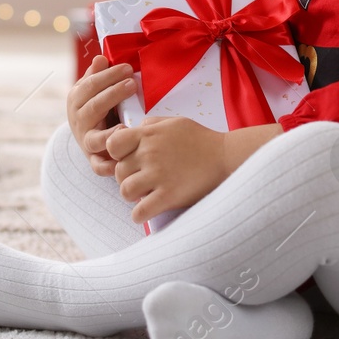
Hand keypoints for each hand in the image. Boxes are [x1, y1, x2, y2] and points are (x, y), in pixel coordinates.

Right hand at [66, 54, 134, 177]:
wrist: (87, 134)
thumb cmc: (97, 105)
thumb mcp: (92, 88)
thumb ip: (97, 75)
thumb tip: (101, 58)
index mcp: (77, 99)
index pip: (91, 85)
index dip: (109, 76)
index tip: (127, 68)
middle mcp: (79, 120)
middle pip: (94, 107)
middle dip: (113, 94)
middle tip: (132, 84)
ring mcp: (85, 140)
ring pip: (95, 139)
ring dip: (110, 134)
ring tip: (126, 127)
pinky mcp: (94, 159)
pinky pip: (98, 165)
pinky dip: (107, 166)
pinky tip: (121, 161)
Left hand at [105, 116, 228, 223]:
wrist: (226, 157)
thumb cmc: (201, 140)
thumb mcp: (174, 122)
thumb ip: (150, 125)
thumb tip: (132, 131)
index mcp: (148, 135)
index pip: (112, 146)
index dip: (117, 155)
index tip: (130, 159)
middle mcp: (149, 154)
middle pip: (118, 171)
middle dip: (128, 177)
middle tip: (143, 179)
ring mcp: (158, 175)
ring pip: (125, 192)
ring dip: (133, 195)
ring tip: (146, 193)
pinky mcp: (168, 196)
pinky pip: (139, 213)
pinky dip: (140, 215)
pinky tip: (149, 210)